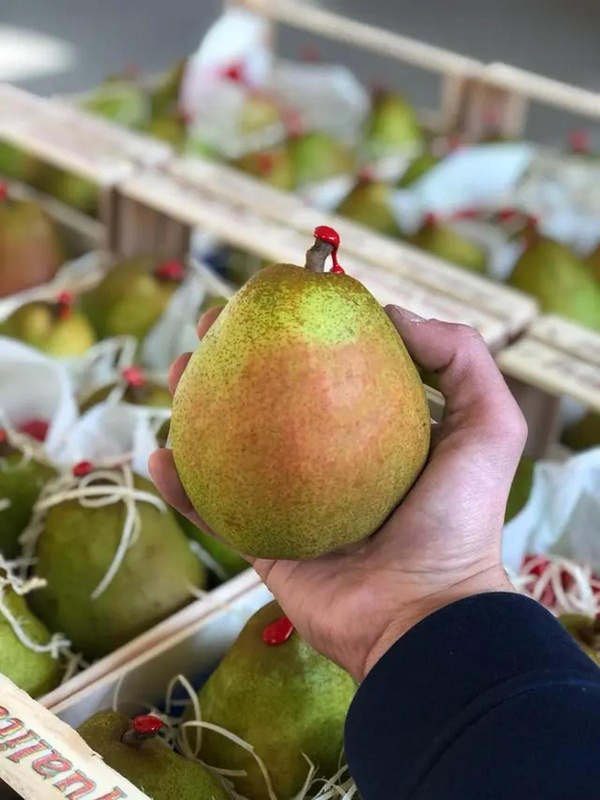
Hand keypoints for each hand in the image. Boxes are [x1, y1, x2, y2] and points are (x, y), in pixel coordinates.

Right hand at [149, 305, 525, 681]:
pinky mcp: (266, 545)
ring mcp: (293, 504)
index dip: (296, 333)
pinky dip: (181, 486)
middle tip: (211, 330)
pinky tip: (162, 456)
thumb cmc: (459, 521)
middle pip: (271, 401)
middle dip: (235, 360)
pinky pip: (214, 512)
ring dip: (197, 410)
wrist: (425, 616)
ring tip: (180, 376)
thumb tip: (392, 313)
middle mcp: (329, 465)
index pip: (327, 370)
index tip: (271, 302)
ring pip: (232, 449)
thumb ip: (460, 356)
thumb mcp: (489, 425)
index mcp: (374, 435)